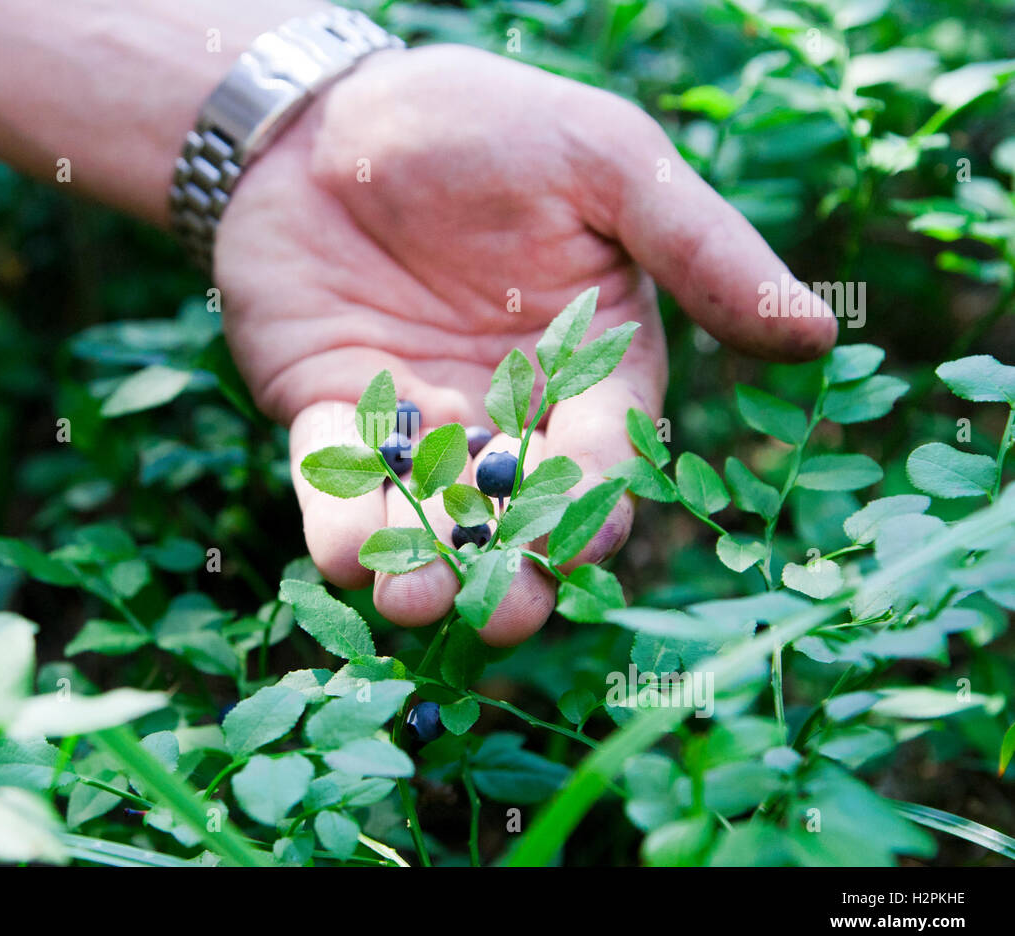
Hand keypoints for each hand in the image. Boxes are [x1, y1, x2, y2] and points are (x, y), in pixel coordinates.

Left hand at [215, 44, 835, 644]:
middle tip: (501, 612)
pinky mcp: (330, 411)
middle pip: (519, 511)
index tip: (584, 540)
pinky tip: (345, 557)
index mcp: (590, 364)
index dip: (596, 500)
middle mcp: (506, 408)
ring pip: (428, 513)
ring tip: (410, 602)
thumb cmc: (485, 124)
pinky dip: (339, 524)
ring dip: (422, 565)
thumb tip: (816, 333)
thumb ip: (698, 247)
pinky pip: (336, 481)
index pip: (604, 453)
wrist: (331, 111)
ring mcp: (417, 418)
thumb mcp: (603, 162)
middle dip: (513, 567)